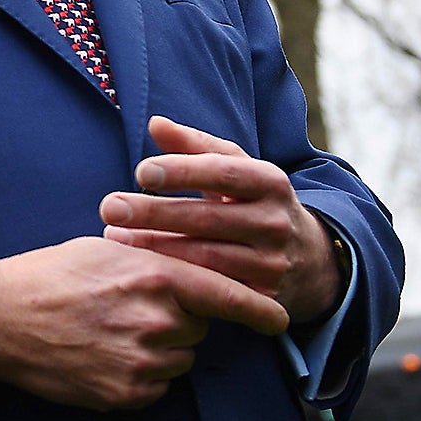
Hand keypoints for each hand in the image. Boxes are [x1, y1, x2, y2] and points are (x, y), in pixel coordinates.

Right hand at [0, 235, 287, 410]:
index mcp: (153, 275)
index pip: (224, 294)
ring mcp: (142, 362)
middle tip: (132, 306)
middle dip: (179, 319)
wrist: (1, 320)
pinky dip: (141, 374)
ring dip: (161, 348)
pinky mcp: (127, 393)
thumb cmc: (50, 275)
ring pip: (179, 359)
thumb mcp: (104, 250)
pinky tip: (104, 354)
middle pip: (198, 328)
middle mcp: (155, 320)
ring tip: (113, 330)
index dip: (258, 308)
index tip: (281, 318)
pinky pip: (157, 386)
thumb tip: (188, 275)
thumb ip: (154, 261)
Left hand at [100, 115, 341, 324]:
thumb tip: (155, 123)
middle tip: (110, 206)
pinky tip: (140, 267)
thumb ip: (195, 145)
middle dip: (155, 212)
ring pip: (206, 256)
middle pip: (208, 217)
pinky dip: (174, 276)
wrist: (310, 259)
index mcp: (269, 181)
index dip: (182, 171)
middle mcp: (275, 221)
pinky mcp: (262, 297)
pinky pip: (211, 288)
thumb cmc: (254, 202)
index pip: (224, 172)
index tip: (140, 171)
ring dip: (155, 246)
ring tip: (113, 235)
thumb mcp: (237, 169)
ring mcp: (271, 262)